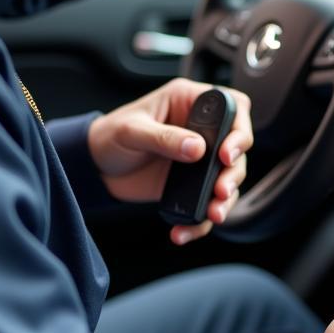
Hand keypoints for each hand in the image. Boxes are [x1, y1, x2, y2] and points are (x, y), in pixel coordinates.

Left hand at [87, 78, 252, 245]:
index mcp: (190, 102)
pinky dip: (200, 220)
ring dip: (225, 200)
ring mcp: (199, 158)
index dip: (238, 130)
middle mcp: (201, 129)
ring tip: (212, 214)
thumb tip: (197, 148)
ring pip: (228, 178)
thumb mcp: (132, 131)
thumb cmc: (110, 136)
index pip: (232, 107)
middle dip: (234, 173)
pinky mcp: (191, 183)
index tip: (226, 154)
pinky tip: (184, 230)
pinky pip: (206, 202)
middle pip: (237, 148)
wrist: (95, 167)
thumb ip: (164, 137)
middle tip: (221, 191)